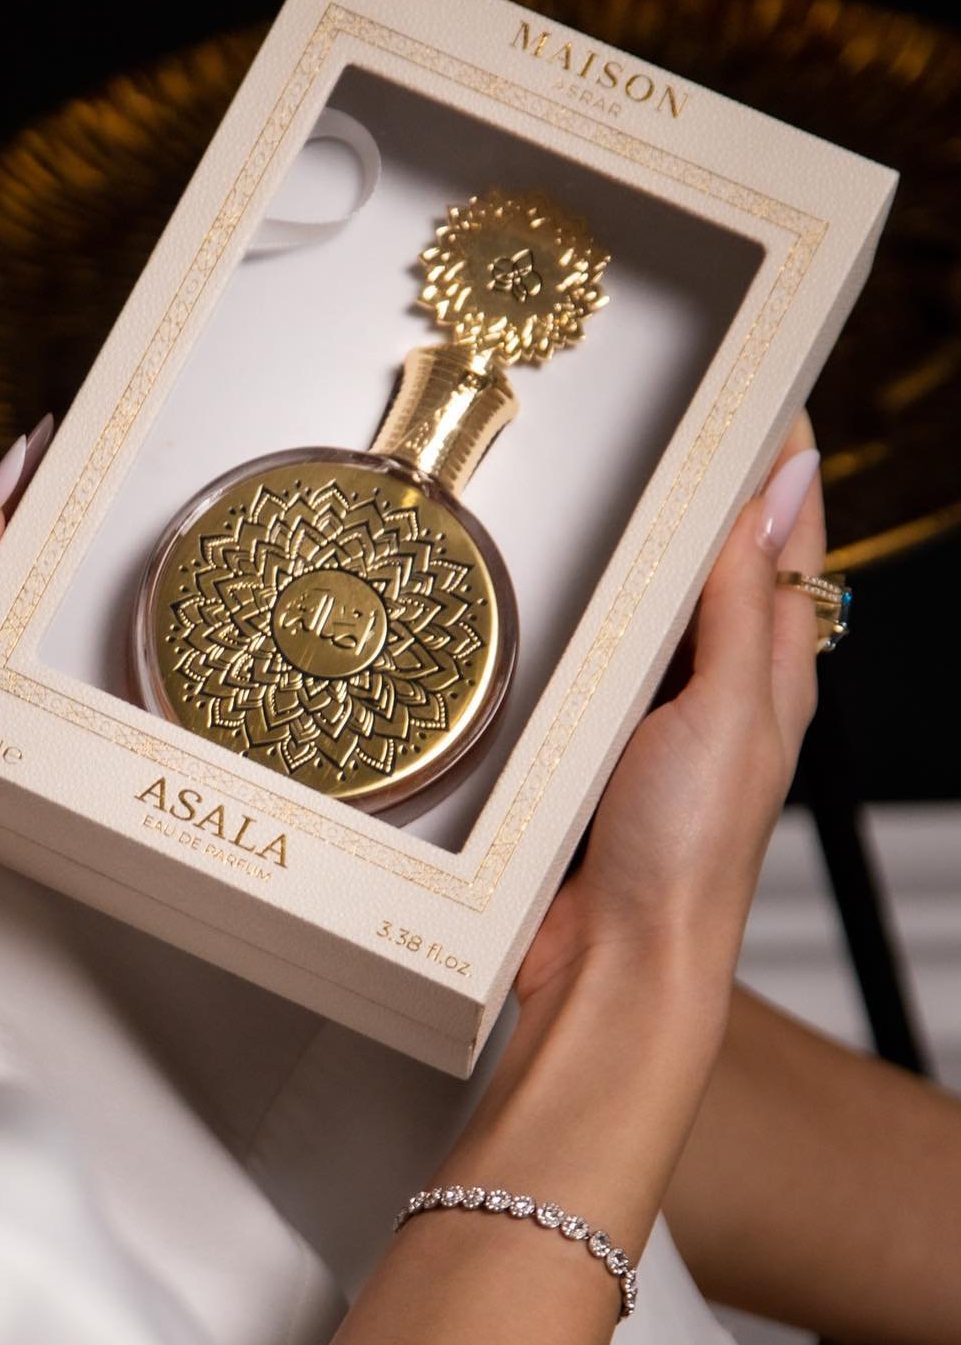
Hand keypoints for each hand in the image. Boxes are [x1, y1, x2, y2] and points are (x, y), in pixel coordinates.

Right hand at [515, 409, 826, 1008]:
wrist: (615, 961)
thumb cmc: (684, 855)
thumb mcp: (726, 708)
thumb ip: (743, 602)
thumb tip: (777, 489)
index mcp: (772, 672)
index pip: (787, 538)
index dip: (778, 459)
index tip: (763, 383)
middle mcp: (721, 684)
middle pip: (722, 558)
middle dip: (707, 483)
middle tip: (677, 409)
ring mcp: (655, 711)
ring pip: (655, 599)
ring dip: (641, 539)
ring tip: (614, 473)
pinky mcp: (593, 736)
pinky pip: (596, 648)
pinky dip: (589, 601)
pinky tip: (556, 584)